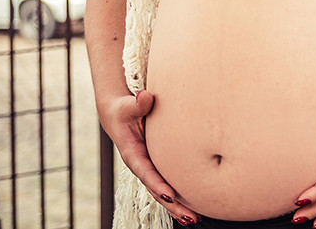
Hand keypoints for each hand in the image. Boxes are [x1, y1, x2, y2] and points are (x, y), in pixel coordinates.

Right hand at [100, 89, 199, 225]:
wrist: (120, 114)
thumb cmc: (124, 109)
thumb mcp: (127, 106)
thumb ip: (137, 104)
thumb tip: (146, 98)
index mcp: (133, 154)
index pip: (146, 172)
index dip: (158, 185)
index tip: (171, 196)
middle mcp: (142, 165)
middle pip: (158, 190)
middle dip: (174, 206)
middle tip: (191, 217)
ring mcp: (151, 167)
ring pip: (165, 191)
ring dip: (179, 206)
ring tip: (195, 219)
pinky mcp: (159, 165)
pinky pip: (170, 183)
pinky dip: (180, 196)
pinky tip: (194, 207)